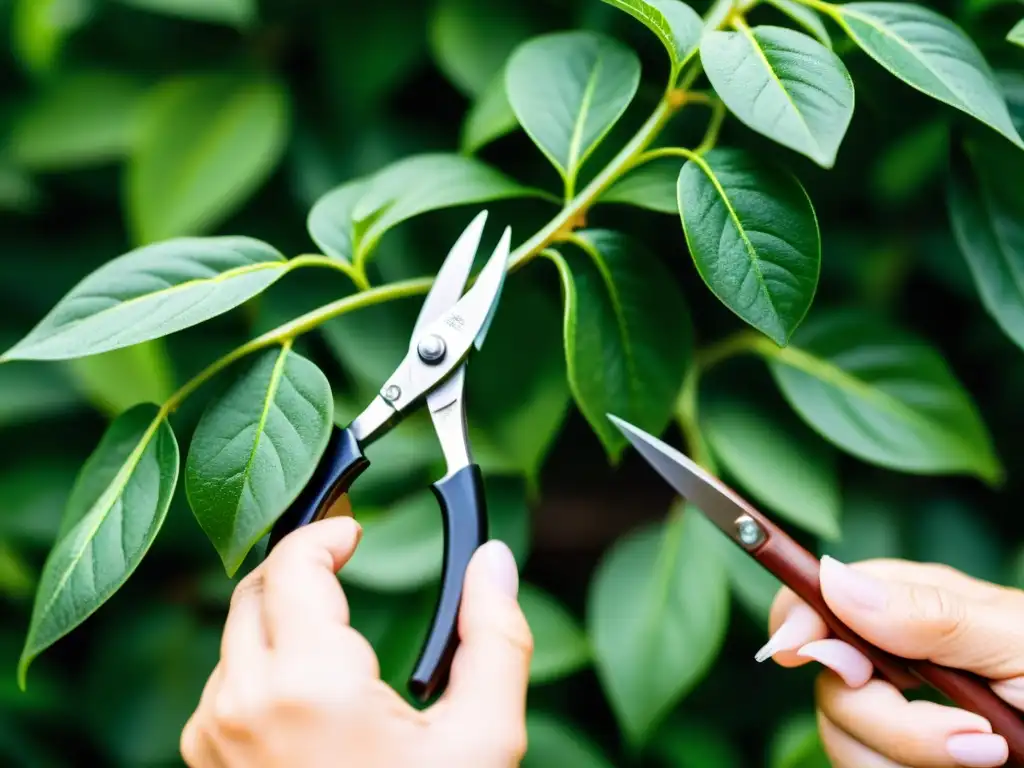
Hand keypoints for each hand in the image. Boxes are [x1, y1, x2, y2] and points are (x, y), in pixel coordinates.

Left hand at [180, 517, 532, 767]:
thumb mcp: (481, 739)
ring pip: (236, 633)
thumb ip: (494, 637)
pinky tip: (309, 682)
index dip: (325, 531)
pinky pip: (225, 680)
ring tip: (335, 624)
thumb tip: (493, 562)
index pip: (293, 562)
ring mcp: (214, 735)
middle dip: (302, 565)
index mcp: (308, 683)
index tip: (355, 529)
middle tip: (346, 559)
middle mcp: (243, 702)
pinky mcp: (207, 761)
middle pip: (256, 587)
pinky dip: (262, 658)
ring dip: (281, 611)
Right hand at [760, 556, 1023, 767]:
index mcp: (913, 609)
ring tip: (992, 758)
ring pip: (842, 739)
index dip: (794, 619)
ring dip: (911, 758)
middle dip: (890, 720)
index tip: (792, 649)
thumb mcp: (1018, 643)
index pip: (816, 598)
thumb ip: (929, 617)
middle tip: (974, 738)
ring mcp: (900, 715)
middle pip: (826, 683)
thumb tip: (833, 579)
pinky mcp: (903, 759)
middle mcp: (894, 659)